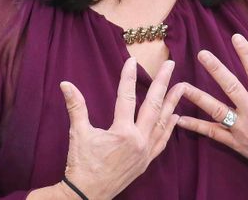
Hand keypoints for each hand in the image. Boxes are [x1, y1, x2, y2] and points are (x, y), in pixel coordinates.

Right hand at [59, 58, 184, 199]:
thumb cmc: (82, 164)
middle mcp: (138, 140)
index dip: (128, 77)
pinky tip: (176, 117)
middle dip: (163, 83)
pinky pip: (162, 141)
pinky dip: (169, 127)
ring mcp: (145, 152)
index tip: (131, 60)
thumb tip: (66, 84)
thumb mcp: (78, 133)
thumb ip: (76, 107)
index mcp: (122, 132)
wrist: (87, 194)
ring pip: (162, 122)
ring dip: (172, 103)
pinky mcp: (146, 161)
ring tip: (181, 86)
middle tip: (170, 65)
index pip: (127, 97)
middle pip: (153, 106)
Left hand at [176, 34, 247, 199]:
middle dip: (217, 70)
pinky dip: (196, 126)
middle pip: (232, 88)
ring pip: (217, 111)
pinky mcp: (235, 143)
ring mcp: (243, 129)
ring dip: (198, 98)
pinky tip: (180, 118)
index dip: (246, 54)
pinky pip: (212, 133)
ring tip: (182, 86)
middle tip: (202, 54)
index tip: (235, 37)